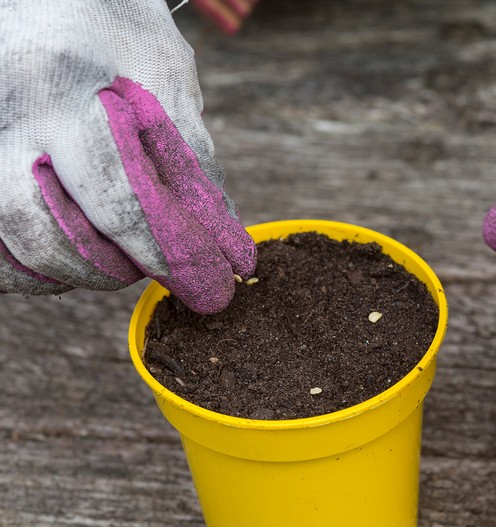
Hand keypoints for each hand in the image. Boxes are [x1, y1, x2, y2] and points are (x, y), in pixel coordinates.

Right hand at [0, 0, 255, 313]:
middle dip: (109, 266)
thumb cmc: (113, 29)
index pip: (113, 189)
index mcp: (64, 83)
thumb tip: (223, 236)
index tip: (208, 277)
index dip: (163, 246)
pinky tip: (69, 262)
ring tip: (117, 264)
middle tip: (155, 268)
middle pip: (43, 226)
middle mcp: (6, 111)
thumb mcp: (164, 72)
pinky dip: (27, 268)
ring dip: (70, 271)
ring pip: (9, 240)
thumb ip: (190, 153)